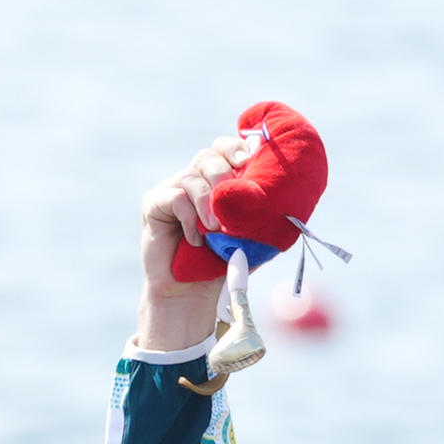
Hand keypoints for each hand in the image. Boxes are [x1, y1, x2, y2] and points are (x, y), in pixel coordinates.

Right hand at [136, 135, 255, 349]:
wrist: (192, 295)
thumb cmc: (222, 264)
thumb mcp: (251, 238)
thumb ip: (264, 216)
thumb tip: (289, 197)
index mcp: (218, 181)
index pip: (226, 149)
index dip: (236, 148)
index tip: (249, 160)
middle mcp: (194, 179)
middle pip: (208, 156)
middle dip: (223, 172)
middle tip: (232, 198)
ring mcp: (172, 189)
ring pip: (191, 176)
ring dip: (207, 201)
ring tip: (216, 229)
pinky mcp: (153, 203)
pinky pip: (174, 198)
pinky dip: (189, 217)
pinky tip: (195, 239)